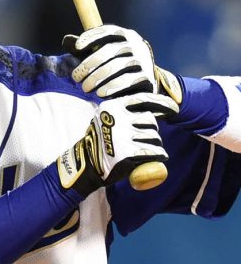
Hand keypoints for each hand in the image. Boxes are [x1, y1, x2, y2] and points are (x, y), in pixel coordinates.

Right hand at [56, 92, 177, 196]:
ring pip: (154, 137)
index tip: (175, 108)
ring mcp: (123, 135)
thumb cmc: (102, 140)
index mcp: (113, 106)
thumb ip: (126, 111)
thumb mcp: (108, 118)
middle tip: (143, 139)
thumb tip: (155, 108)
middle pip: (150, 121)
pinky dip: (158, 155)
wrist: (88, 164)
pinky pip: (154, 152)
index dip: (162, 103)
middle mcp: (118, 118)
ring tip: (143, 150)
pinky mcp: (128, 153)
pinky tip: (154, 157)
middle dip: (152, 131)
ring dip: (155, 144)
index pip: (143, 99)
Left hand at [63, 25, 181, 103]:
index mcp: (124, 35)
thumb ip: (86, 48)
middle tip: (75, 77)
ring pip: (117, 66)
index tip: (77, 46)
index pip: (107, 31)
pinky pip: (128, 80)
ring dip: (98, 78)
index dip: (91, 36)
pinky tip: (100, 93)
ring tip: (85, 88)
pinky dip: (112, 87)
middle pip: (109, 50)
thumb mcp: (102, 53)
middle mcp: (135, 44)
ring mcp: (142, 59)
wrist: (143, 81)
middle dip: (89, 64)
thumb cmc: (116, 64)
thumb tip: (66, 40)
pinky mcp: (147, 76)